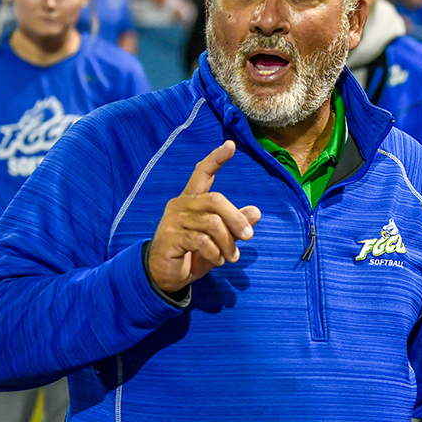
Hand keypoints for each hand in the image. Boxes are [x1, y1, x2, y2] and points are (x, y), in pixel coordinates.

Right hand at [148, 141, 261, 293]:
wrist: (164, 275)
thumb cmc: (193, 253)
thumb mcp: (220, 240)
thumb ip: (235, 225)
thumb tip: (256, 211)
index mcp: (192, 199)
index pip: (203, 172)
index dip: (216, 159)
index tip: (231, 145)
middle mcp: (181, 204)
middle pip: (216, 200)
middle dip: (236, 218)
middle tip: (248, 236)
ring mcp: (174, 219)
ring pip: (212, 223)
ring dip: (228, 242)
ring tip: (232, 257)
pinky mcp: (171, 237)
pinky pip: (202, 241)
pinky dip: (216, 253)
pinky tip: (218, 260)